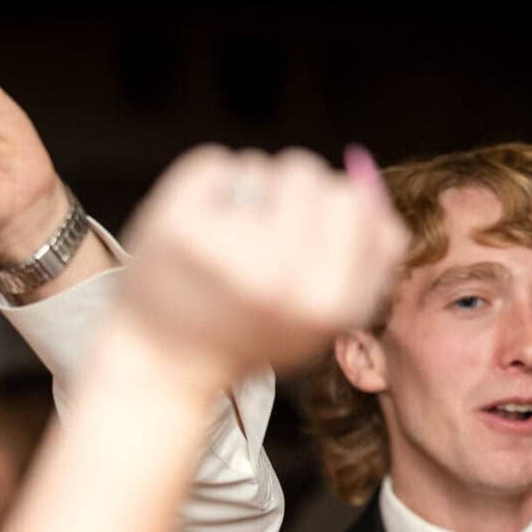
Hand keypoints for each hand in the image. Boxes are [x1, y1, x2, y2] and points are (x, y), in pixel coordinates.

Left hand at [117, 145, 407, 382]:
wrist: (161, 366)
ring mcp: (227, 253)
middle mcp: (282, 280)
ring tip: (224, 241)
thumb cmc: (248, 335)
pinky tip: (192, 232)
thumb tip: (369, 179)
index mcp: (329, 306)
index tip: (304, 237)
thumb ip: (367, 258)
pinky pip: (212, 165)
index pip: (359, 205)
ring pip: (264, 168)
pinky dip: (203, 188)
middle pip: (313, 176)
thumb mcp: (323, 318)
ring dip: (248, 190)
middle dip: (291, 193)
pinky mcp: (178, 230)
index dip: (332, 210)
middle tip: (259, 236)